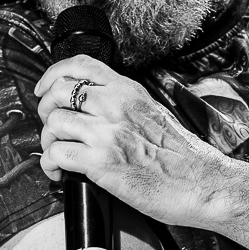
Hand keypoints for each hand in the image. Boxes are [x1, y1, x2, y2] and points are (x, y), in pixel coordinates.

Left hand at [34, 54, 231, 228]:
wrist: (203, 184)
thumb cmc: (185, 157)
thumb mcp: (155, 113)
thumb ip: (125, 106)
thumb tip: (97, 108)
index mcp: (129, 92)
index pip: (81, 66)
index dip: (53, 75)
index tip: (45, 90)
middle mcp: (115, 106)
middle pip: (58, 93)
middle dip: (46, 111)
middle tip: (53, 128)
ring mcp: (107, 133)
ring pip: (53, 123)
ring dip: (48, 141)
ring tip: (58, 154)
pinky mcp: (101, 163)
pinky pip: (56, 154)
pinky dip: (50, 164)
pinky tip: (58, 172)